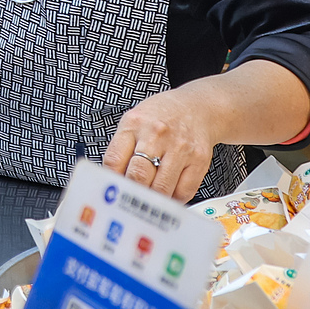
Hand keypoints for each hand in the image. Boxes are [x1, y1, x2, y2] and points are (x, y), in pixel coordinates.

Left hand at [103, 87, 219, 200]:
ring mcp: (179, 148)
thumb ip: (121, 149)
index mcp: (134, 124)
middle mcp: (156, 135)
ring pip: (161, 188)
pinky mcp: (199, 160)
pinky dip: (173, 199)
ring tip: (148, 200)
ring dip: (152, 200)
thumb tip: (111, 181)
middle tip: (128, 200)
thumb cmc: (160, 117)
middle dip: (131, 193)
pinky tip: (167, 195)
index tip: (110, 191)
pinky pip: (184, 191)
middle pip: (138, 176)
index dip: (110, 181)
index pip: (114, 160)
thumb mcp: (133, 123)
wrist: (196, 108)